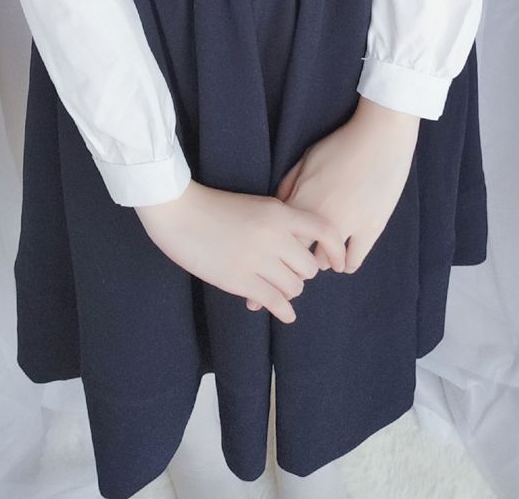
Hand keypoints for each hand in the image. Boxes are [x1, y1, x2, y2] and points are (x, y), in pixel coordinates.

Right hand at [134, 180, 348, 324]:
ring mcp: (258, 260)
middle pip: (310, 266)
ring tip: (278, 288)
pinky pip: (275, 303)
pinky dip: (284, 311)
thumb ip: (282, 222)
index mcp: (279, 212)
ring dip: (289, 290)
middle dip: (302, 273)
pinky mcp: (241, 281)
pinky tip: (284, 313)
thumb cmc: (216, 206)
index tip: (338, 262)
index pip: (324, 231)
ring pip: (295, 287)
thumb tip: (304, 246)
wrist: (179, 211)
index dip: (336, 249)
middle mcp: (275, 236)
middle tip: (290, 273)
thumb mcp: (256, 205)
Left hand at [244, 100, 420, 308]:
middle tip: (287, 282)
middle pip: (296, 259)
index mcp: (301, 199)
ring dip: (321, 261)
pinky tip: (344, 257)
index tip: (258, 289)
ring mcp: (346, 225)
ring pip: (324, 264)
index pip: (276, 243)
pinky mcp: (370, 229)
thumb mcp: (307, 159)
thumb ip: (288, 185)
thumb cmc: (341, 144)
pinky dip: (346, 262)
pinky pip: (352, 261)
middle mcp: (319, 217)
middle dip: (289, 273)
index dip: (269, 264)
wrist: (380, 136)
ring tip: (320, 257)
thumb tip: (278, 207)